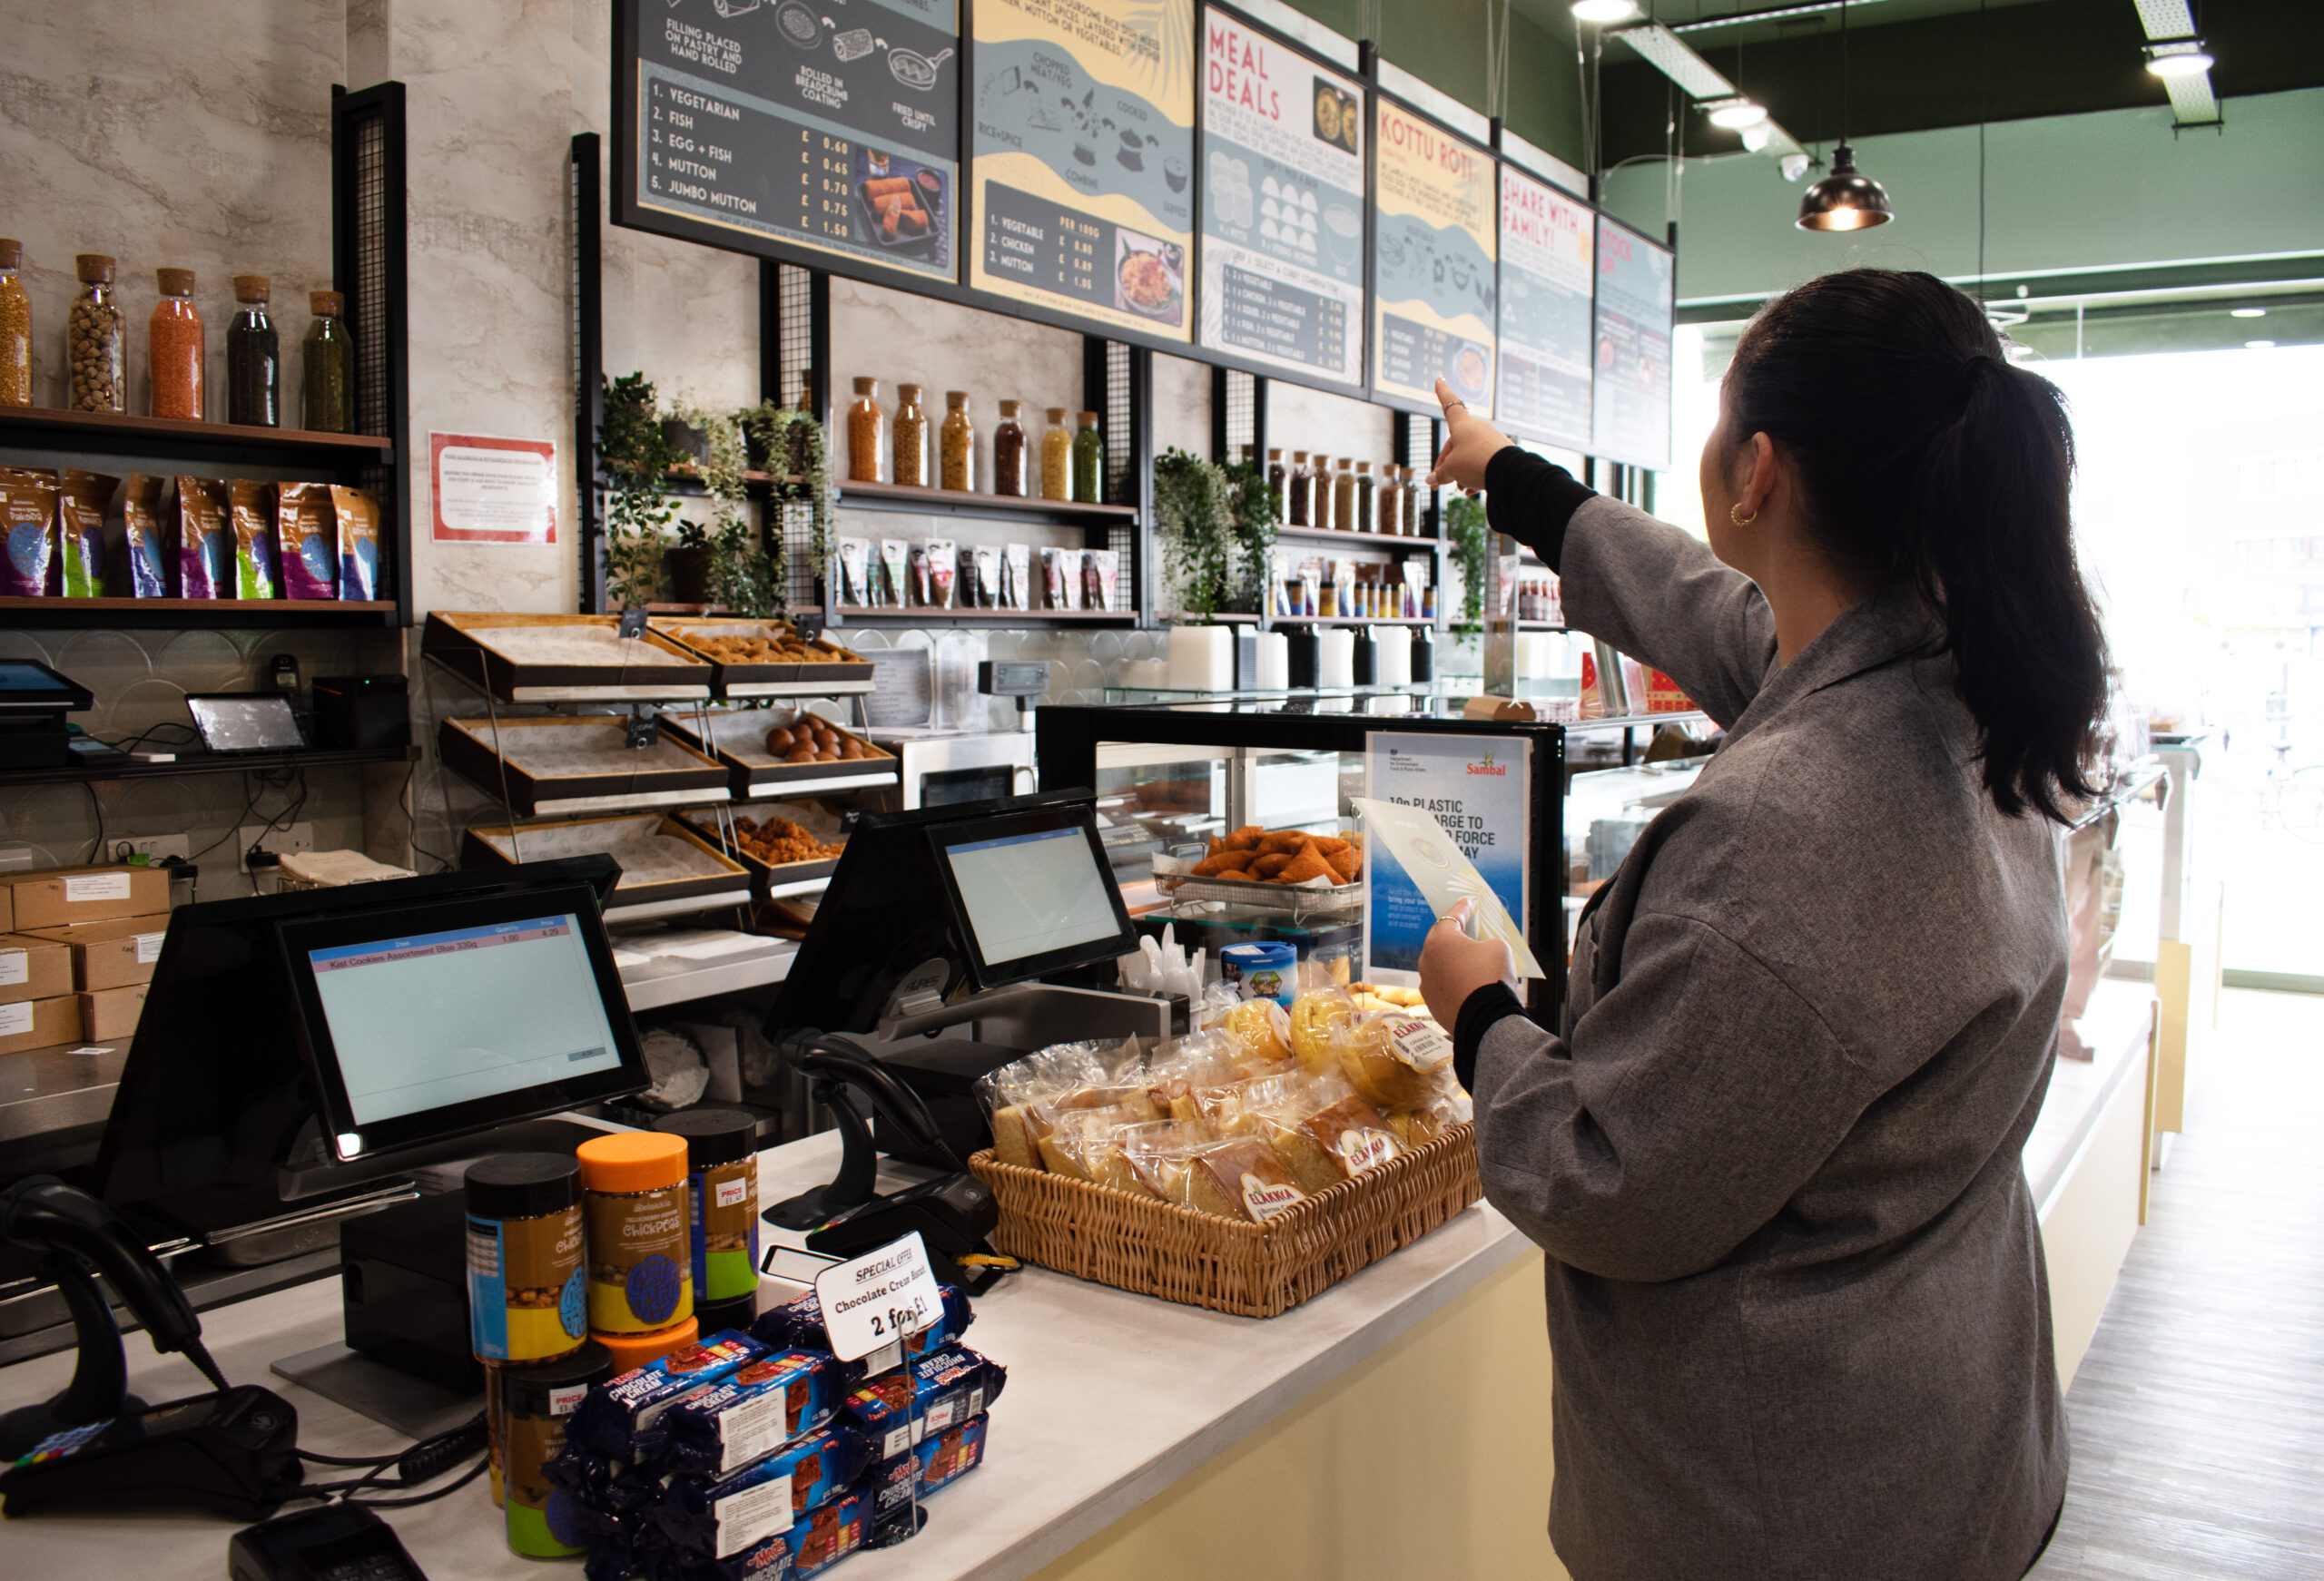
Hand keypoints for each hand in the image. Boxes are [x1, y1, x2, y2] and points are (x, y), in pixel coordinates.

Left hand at [1419, 898, 1519, 1027]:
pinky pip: (1441, 985)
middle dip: (1452, 934)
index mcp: (1440, 940)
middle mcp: (1427, 959)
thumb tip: (1479, 952)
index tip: (1466, 902)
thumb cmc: (1491, 976)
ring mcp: (1426, 982)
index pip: (1452, 918)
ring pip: (1438, 964)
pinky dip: (1451, 981)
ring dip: (1450, 960)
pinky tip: (1463, 982)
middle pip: (1439, 941)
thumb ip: (1485, 943)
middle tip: (1464, 927)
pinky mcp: (1431, 1003)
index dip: (1462, 908)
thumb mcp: (1498, 948)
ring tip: (1465, 959)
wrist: (1486, 1018)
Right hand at [1426, 377, 1513, 494]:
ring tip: (1460, 488)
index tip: (1440, 379)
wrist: (1509, 471)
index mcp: (1462, 425)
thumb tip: (1432, 479)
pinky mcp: (1503, 452)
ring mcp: (1492, 440)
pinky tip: (1472, 491)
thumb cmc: (1476, 463)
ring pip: (1470, 455)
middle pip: (1456, 443)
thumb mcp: (1452, 470)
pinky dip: (1476, 475)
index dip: (1442, 392)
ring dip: (1461, 472)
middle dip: (1447, 464)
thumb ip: (1440, 474)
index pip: (1449, 404)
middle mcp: (1478, 428)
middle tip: (1439, 483)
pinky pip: (1484, 462)